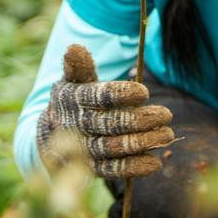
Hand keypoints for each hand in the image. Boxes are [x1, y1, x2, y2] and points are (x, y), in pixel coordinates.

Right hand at [37, 44, 173, 178]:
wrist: (50, 135)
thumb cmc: (73, 100)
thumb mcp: (74, 80)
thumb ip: (79, 67)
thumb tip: (75, 47)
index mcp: (71, 99)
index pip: (97, 96)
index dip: (120, 95)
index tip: (144, 92)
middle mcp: (75, 125)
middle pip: (110, 124)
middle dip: (139, 120)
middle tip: (167, 115)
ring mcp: (82, 150)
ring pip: (114, 148)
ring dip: (142, 143)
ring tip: (167, 135)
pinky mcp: (90, 169)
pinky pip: (112, 170)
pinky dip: (133, 168)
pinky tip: (155, 163)